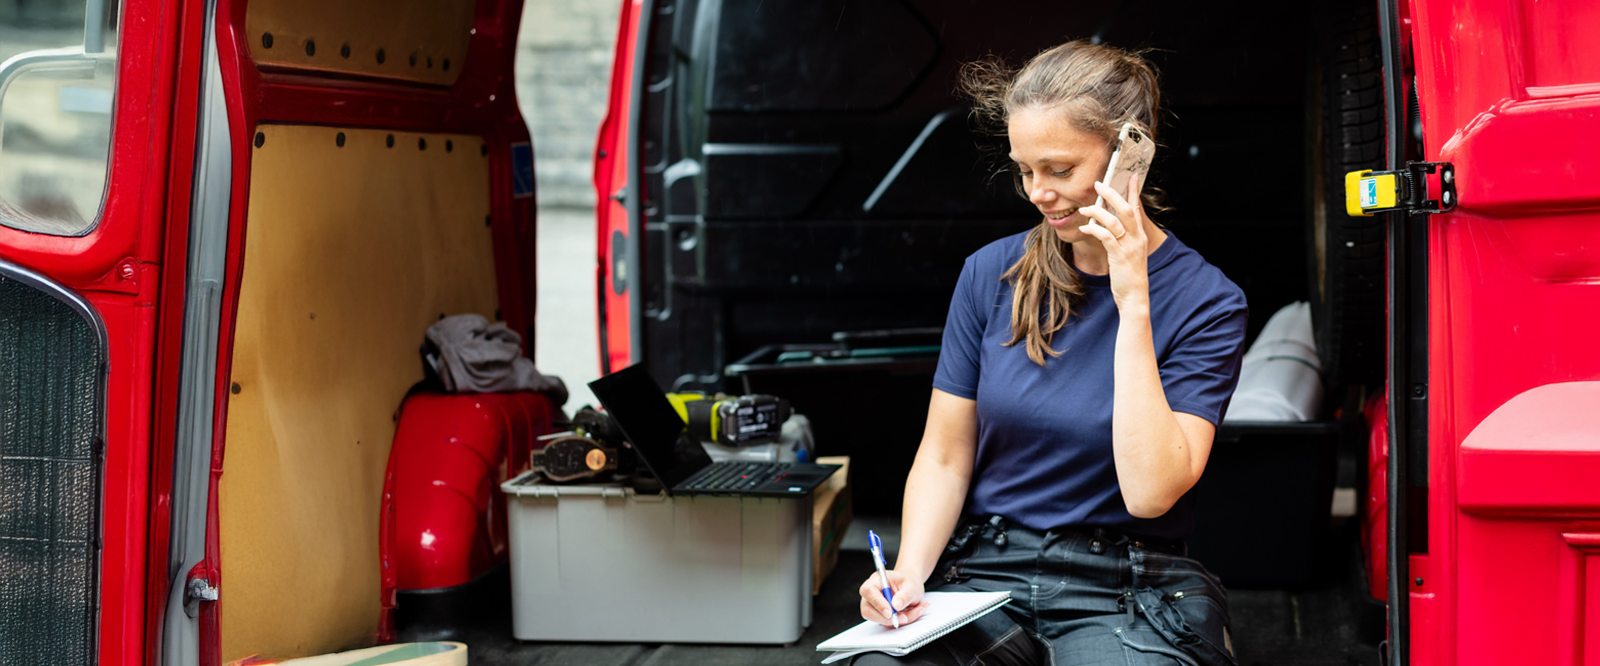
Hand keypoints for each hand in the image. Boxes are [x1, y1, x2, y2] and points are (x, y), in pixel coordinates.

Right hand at [858, 569, 928, 626]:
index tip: (890, 613)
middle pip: (868, 610)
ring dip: (898, 620)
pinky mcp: (880, 616)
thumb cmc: (908, 583)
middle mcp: (871, 595)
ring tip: (915, 610)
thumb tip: (896, 606)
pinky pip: (888, 624)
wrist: (910, 588)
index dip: (877, 603)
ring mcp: (874, 607)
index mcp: (876, 581)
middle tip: (904, 617)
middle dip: (887, 618)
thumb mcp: (911, 586)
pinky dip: (902, 621)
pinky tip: (912, 612)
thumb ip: (905, 595)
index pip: (868, 591)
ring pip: (880, 620)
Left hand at [1076, 173, 1152, 311]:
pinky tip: (1084, 227)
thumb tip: (1108, 226)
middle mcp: (1137, 238)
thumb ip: (1122, 239)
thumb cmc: (1129, 276)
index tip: (1132, 176)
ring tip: (1084, 207)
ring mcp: (1129, 247)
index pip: (1138, 208)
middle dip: (1112, 194)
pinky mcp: (1119, 256)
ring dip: (1098, 211)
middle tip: (1099, 183)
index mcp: (1139, 236)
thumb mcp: (1129, 254)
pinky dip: (1094, 229)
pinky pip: (1106, 236)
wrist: (1135, 297)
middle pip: (1127, 208)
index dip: (1134, 191)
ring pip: (1115, 220)